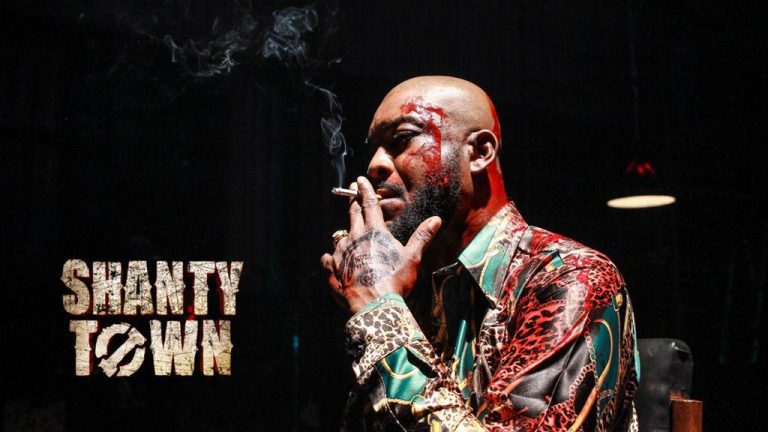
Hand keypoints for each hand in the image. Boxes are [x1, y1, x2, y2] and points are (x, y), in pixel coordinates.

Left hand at [321, 176, 441, 312]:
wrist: (374, 306)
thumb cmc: (395, 281)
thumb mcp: (412, 258)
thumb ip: (422, 237)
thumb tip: (436, 219)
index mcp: (374, 231)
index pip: (368, 204)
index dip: (364, 190)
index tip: (360, 180)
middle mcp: (354, 237)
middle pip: (352, 214)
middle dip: (352, 202)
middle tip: (352, 193)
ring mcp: (341, 253)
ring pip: (339, 237)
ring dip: (345, 235)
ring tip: (348, 237)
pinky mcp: (333, 269)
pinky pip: (328, 258)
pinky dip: (331, 258)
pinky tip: (333, 260)